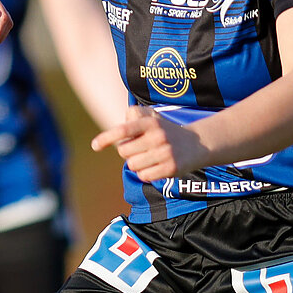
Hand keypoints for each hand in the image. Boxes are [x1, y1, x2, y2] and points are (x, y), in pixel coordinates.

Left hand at [90, 107, 206, 183]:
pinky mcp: (171, 168)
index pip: (123, 130)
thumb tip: (117, 130)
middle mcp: (158, 136)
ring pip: (133, 165)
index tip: (94, 146)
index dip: (106, 138)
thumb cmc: (166, 131)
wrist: (198, 144)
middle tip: (141, 149)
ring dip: (137, 164)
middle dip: (128, 152)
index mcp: (150, 122)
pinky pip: (144, 176)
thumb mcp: (153, 117)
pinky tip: (156, 167)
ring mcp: (165, 153)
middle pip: (124, 152)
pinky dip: (146, 174)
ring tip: (150, 158)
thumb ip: (134, 116)